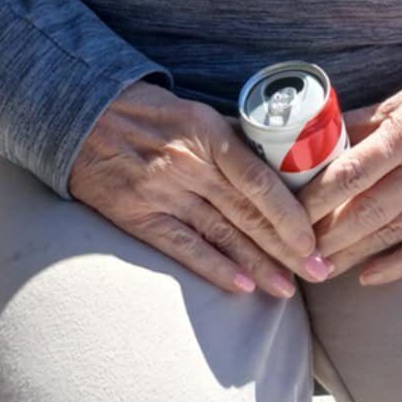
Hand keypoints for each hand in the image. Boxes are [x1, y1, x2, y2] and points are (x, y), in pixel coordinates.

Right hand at [67, 80, 332, 297]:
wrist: (82, 115)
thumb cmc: (148, 113)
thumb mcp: (195, 113)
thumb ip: (233, 139)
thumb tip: (283, 161)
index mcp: (208, 133)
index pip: (260, 182)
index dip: (290, 216)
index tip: (315, 240)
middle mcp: (189, 164)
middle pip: (248, 214)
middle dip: (287, 248)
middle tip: (319, 272)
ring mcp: (162, 192)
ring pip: (222, 235)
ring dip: (258, 265)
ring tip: (287, 289)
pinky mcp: (138, 215)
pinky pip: (183, 247)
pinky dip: (214, 268)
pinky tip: (241, 288)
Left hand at [298, 61, 401, 286]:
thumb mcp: (398, 102)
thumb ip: (357, 126)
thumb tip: (310, 148)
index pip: (351, 173)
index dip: (317, 199)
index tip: (290, 214)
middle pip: (369, 211)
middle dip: (328, 236)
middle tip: (298, 252)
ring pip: (394, 233)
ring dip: (353, 255)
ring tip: (320, 269)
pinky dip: (398, 265)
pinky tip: (368, 276)